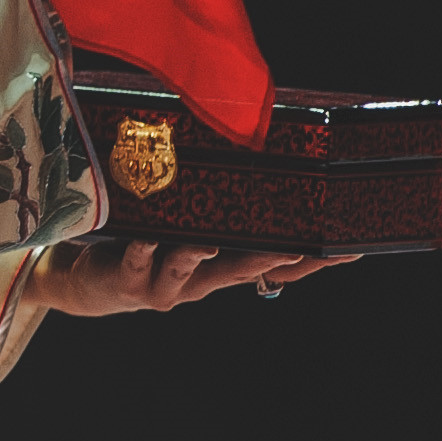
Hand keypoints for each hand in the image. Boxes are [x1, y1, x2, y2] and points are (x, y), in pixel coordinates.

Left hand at [40, 236, 363, 316]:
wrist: (92, 284)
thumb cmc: (148, 243)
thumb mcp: (189, 225)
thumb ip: (220, 207)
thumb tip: (252, 155)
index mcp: (222, 266)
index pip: (277, 266)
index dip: (314, 262)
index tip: (350, 251)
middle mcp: (200, 281)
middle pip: (242, 272)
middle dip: (270, 262)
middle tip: (298, 250)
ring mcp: (165, 285)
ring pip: (188, 272)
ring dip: (199, 258)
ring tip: (208, 244)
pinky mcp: (130, 283)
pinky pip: (138, 264)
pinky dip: (143, 251)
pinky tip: (147, 238)